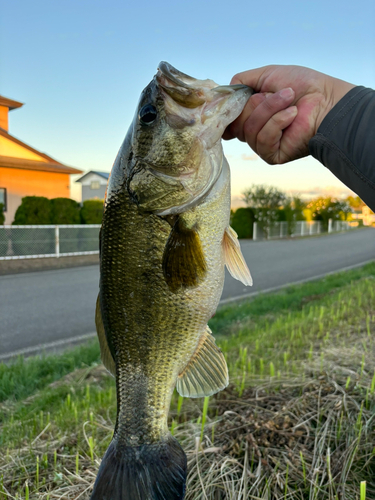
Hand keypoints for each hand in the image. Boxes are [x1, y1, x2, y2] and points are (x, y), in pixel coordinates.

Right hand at [223, 65, 354, 163]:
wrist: (326, 100)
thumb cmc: (301, 85)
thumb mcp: (265, 75)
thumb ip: (241, 82)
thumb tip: (221, 94)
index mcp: (251, 114)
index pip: (227, 120)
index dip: (227, 112)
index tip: (230, 103)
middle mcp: (253, 131)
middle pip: (235, 123)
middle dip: (255, 105)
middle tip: (278, 94)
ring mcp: (262, 145)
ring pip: (248, 129)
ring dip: (270, 109)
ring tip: (289, 100)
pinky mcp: (271, 155)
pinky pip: (262, 139)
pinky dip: (277, 122)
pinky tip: (292, 115)